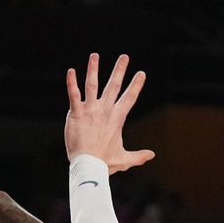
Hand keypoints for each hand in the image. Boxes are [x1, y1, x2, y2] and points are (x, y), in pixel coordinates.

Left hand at [65, 53, 154, 173]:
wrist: (88, 166)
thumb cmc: (105, 163)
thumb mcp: (124, 159)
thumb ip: (138, 156)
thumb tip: (152, 155)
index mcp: (117, 119)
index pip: (129, 98)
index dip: (136, 85)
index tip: (141, 73)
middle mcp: (105, 111)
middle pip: (114, 86)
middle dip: (120, 70)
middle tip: (124, 56)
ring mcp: (90, 110)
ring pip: (92, 85)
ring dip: (93, 69)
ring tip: (94, 56)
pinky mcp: (76, 113)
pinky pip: (73, 95)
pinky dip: (71, 83)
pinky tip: (70, 71)